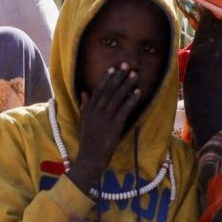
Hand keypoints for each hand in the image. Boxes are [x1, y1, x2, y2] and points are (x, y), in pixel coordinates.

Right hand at [69, 63, 140, 193]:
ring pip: (117, 97)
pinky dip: (131, 99)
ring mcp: (105, 118)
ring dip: (127, 84)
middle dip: (118, 76)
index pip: (98, 90)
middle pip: (109, 90)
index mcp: (89, 109)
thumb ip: (85, 105)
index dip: (107, 78)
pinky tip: (138, 91)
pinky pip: (124, 109)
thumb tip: (84, 92)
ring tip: (135, 74)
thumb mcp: (84, 121)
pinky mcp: (114, 125)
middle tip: (126, 64)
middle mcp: (96, 111)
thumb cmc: (88, 140)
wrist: (90, 157)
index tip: (113, 68)